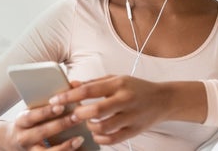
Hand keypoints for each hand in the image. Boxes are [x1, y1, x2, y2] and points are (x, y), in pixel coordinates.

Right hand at [0, 104, 83, 150]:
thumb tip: (73, 85)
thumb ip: (50, 100)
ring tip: (80, 139)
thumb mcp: (34, 109)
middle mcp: (24, 137)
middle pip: (42, 132)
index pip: (33, 115)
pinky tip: (78, 148)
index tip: (61, 106)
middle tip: (77, 117)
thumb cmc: (31, 120)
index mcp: (22, 120)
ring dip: (65, 146)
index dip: (46, 112)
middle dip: (61, 124)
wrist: (11, 141)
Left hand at [49, 75, 164, 144]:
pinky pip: (112, 139)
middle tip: (71, 114)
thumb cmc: (136, 87)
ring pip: (103, 127)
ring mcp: (131, 116)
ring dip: (89, 127)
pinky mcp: (135, 130)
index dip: (70, 95)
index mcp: (119, 83)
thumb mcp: (117, 79)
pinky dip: (100, 137)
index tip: (55, 99)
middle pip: (95, 110)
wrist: (162, 99)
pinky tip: (97, 131)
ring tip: (87, 122)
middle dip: (78, 114)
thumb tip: (72, 85)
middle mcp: (125, 99)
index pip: (89, 89)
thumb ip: (94, 82)